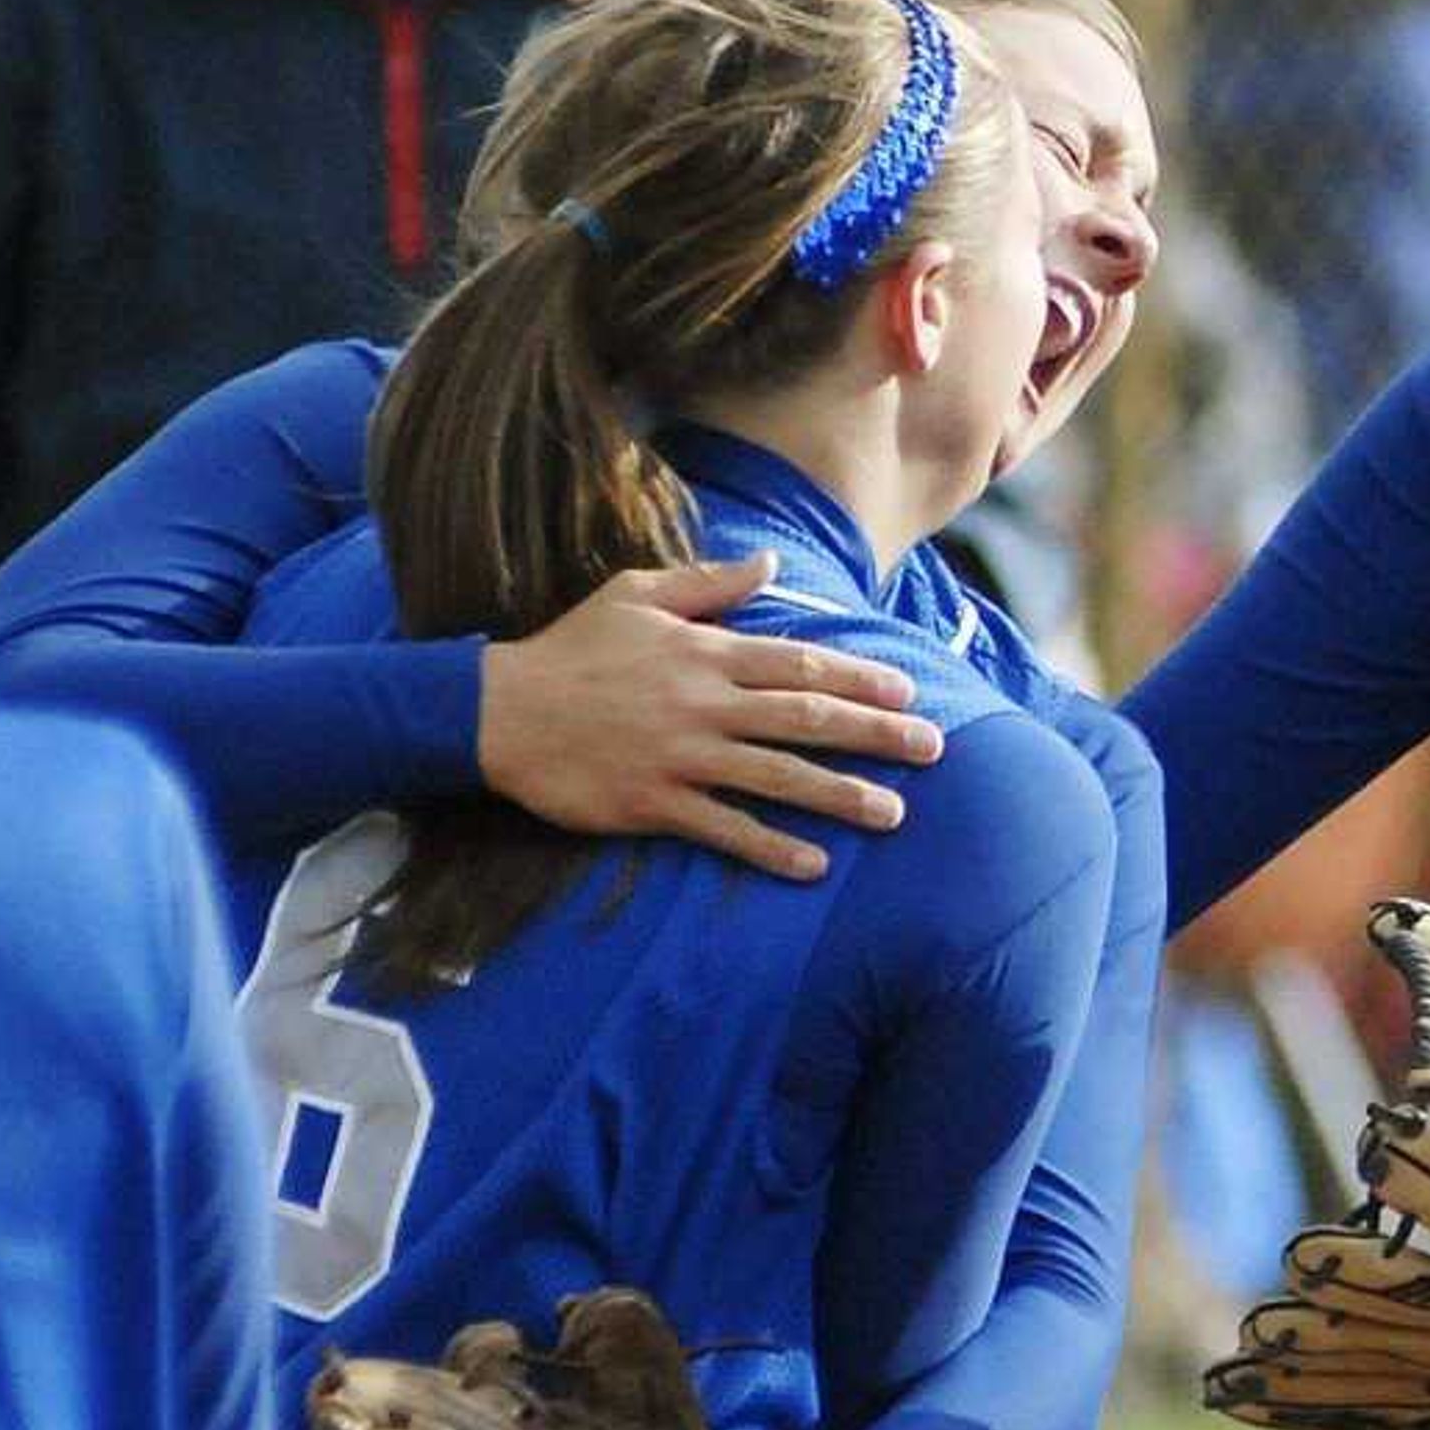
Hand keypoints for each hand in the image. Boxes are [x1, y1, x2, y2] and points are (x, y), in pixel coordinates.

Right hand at [478, 552, 942, 882]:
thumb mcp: (636, 594)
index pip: (799, 662)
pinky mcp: (654, 803)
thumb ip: (710, 585)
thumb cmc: (569, 649)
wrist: (498, 711)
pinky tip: (813, 865)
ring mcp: (681, 756)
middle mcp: (703, 703)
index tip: (905, 691)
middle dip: (874, 734)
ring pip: (777, 777)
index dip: (858, 678)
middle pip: (805, 718)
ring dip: (839, 795)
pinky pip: (724, 829)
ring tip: (893, 812)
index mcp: (704, 652)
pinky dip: (770, 849)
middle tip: (931, 749)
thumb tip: (769, 564)